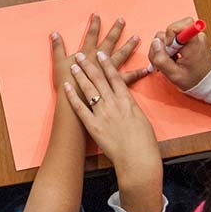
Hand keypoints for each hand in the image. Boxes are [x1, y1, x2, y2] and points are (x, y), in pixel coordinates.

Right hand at [51, 13, 146, 92]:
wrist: (74, 105)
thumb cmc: (66, 85)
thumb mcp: (59, 64)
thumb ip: (58, 48)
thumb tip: (54, 33)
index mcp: (87, 54)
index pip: (91, 35)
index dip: (94, 25)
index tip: (98, 14)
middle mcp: (100, 60)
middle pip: (109, 42)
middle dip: (115, 30)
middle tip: (122, 20)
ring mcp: (109, 71)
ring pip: (121, 56)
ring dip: (129, 46)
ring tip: (137, 38)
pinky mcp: (115, 83)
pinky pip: (129, 77)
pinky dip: (138, 73)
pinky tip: (147, 69)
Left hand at [63, 48, 160, 175]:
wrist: (138, 158)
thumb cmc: (144, 141)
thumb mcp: (140, 118)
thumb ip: (130, 106)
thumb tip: (125, 100)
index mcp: (127, 101)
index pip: (115, 77)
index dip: (107, 64)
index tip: (101, 53)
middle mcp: (114, 103)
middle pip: (99, 80)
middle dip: (89, 65)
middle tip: (81, 54)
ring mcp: (102, 114)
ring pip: (89, 90)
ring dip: (80, 76)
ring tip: (73, 66)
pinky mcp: (93, 126)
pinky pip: (80, 108)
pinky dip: (72, 97)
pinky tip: (66, 88)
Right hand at [146, 17, 210, 91]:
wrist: (210, 81)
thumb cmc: (195, 80)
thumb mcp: (174, 75)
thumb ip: (161, 59)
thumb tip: (155, 43)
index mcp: (193, 44)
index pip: (178, 26)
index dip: (168, 35)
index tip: (169, 48)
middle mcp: (196, 36)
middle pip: (172, 29)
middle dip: (165, 43)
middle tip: (169, 58)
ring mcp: (195, 36)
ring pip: (173, 33)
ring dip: (167, 46)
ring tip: (171, 60)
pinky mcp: (193, 38)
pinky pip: (178, 37)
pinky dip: (172, 46)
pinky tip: (174, 58)